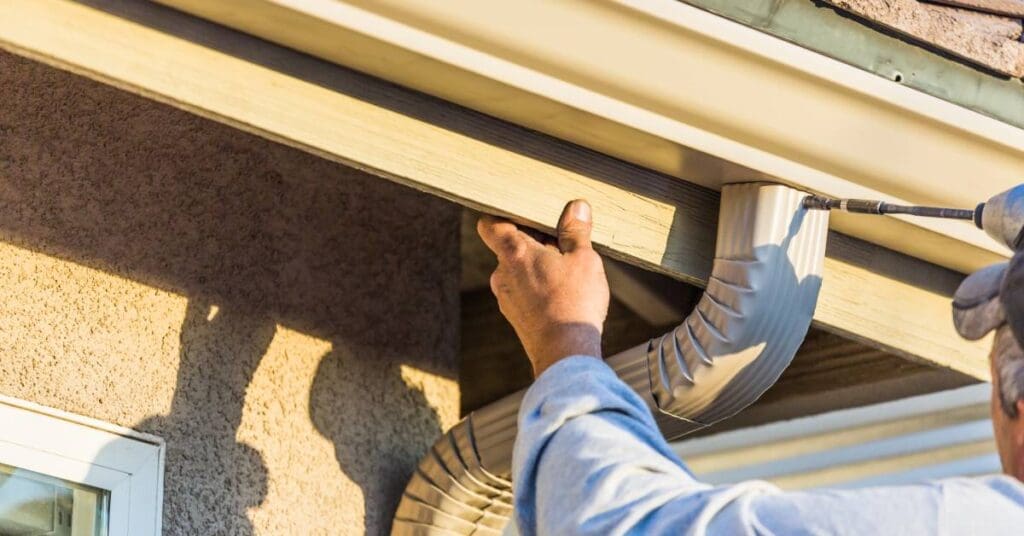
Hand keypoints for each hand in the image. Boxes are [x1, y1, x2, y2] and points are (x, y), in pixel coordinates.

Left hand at [477, 200, 609, 376]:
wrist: (565, 353)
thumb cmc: (574, 303)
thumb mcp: (584, 258)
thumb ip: (576, 231)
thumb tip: (577, 207)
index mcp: (514, 252)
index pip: (490, 224)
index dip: (503, 215)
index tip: (525, 214)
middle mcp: (502, 274)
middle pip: (510, 246)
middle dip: (533, 242)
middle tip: (562, 243)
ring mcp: (506, 297)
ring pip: (518, 271)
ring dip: (538, 266)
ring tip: (567, 272)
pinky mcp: (515, 316)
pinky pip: (523, 292)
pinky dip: (538, 287)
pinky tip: (562, 294)